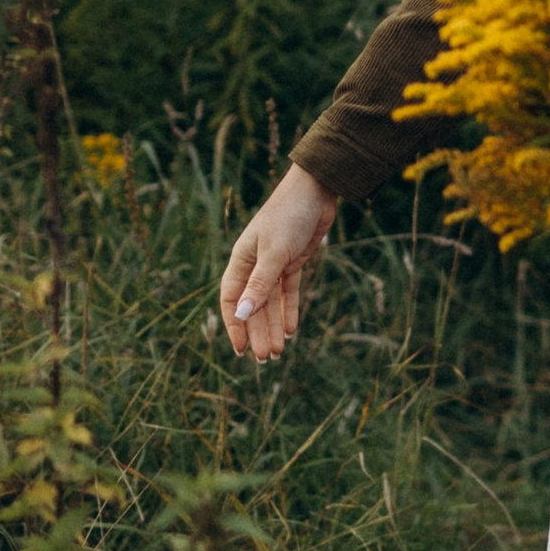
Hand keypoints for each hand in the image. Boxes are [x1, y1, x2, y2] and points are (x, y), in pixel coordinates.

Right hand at [218, 163, 335, 361]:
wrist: (316, 190)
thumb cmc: (290, 215)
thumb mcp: (275, 253)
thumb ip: (260, 284)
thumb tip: (241, 314)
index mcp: (241, 259)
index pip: (232, 299)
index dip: (235, 325)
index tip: (240, 349)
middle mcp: (255, 264)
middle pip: (253, 306)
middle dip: (258, 333)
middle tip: (265, 360)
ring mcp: (274, 263)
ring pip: (271, 303)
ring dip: (273, 327)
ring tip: (277, 353)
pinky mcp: (293, 261)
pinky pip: (288, 292)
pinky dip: (289, 311)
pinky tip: (292, 331)